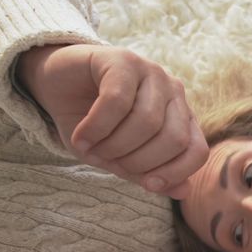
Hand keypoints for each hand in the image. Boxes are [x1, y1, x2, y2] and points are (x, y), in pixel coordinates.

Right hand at [16, 44, 207, 198]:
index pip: (197, 151)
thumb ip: (148, 174)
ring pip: (148, 122)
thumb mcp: (119, 158)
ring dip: (115, 146)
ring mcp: (151, 72)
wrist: (55, 86)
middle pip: (174, 140)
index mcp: (181, 117)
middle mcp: (173, 92)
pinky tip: (81, 137)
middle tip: (108, 161)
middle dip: (139, 161)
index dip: (175, 173)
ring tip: (91, 148)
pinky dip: (96, 127)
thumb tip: (184, 192)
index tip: (147, 184)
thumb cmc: (92, 125)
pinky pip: (117, 101)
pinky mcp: (122, 59)